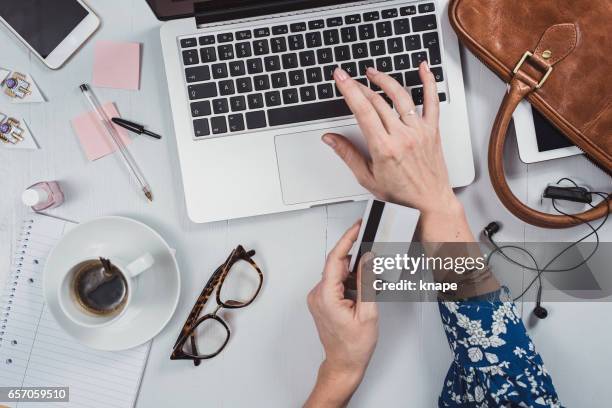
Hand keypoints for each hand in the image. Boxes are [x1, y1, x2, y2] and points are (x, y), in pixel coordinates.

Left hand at [305, 222, 377, 407]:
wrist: (344, 363)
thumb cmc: (354, 345)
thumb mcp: (368, 312)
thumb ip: (367, 282)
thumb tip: (368, 259)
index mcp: (327, 296)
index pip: (335, 259)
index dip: (347, 240)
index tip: (357, 227)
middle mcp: (318, 295)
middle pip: (337, 265)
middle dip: (355, 258)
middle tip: (373, 252)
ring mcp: (318, 297)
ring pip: (337, 273)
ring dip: (354, 272)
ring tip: (369, 282)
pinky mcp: (322, 300)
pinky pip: (336, 282)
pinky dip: (349, 281)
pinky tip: (361, 290)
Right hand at [323, 62, 458, 217]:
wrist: (430, 202)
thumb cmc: (401, 195)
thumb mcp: (367, 178)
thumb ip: (347, 154)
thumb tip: (330, 139)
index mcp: (384, 148)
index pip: (362, 111)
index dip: (349, 90)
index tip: (341, 78)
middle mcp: (402, 136)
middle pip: (377, 101)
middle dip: (360, 86)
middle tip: (349, 77)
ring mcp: (419, 131)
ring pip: (401, 96)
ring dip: (385, 80)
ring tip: (373, 73)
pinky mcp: (432, 130)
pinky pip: (432, 100)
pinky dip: (428, 81)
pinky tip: (423, 67)